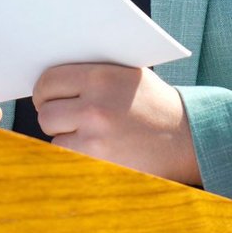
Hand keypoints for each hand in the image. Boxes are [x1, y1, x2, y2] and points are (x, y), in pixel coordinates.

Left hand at [32, 63, 201, 184]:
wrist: (187, 137)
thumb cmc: (153, 103)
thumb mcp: (128, 74)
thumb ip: (91, 72)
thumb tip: (48, 73)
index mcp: (100, 77)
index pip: (49, 80)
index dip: (44, 90)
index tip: (47, 97)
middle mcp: (95, 105)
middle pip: (46, 111)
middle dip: (51, 114)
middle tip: (62, 116)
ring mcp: (95, 136)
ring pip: (53, 135)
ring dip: (63, 135)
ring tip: (84, 132)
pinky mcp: (98, 160)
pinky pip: (67, 154)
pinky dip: (74, 152)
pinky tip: (93, 147)